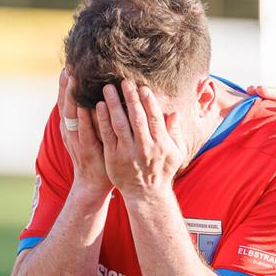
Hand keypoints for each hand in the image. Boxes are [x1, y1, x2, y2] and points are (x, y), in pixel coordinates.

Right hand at [57, 70, 111, 200]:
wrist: (93, 183)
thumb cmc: (97, 154)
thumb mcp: (92, 130)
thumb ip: (93, 112)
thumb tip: (98, 91)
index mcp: (71, 125)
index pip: (66, 99)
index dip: (66, 83)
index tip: (68, 64)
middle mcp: (70, 130)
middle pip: (65, 102)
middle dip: (66, 84)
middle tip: (69, 65)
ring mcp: (77, 139)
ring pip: (71, 114)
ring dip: (72, 96)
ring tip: (74, 78)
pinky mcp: (86, 148)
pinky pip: (84, 131)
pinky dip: (83, 118)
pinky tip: (85, 106)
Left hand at [94, 81, 187, 202]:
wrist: (146, 195)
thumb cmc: (162, 170)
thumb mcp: (176, 153)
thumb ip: (174, 132)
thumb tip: (173, 112)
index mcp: (161, 144)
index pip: (154, 118)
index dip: (148, 101)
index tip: (142, 87)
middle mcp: (144, 148)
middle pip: (136, 118)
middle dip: (130, 98)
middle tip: (123, 80)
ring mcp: (127, 153)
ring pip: (119, 124)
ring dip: (113, 104)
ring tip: (107, 88)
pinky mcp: (113, 157)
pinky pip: (106, 135)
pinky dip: (102, 119)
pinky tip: (99, 106)